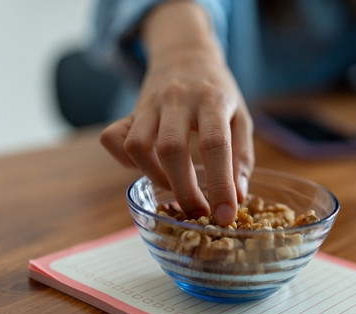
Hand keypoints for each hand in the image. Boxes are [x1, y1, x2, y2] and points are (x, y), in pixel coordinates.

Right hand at [100, 47, 253, 225]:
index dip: (220, 185)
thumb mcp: (240, 117)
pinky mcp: (130, 110)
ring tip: (175, 187)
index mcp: (212, 99)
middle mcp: (177, 99)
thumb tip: (238, 197)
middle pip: (171, 149)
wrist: (185, 54)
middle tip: (198, 213)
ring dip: (155, 177)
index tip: (225, 216)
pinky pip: (114, 138)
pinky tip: (148, 167)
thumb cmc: (217, 92)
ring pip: (137, 145)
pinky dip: (127, 162)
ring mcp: (149, 103)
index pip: (215, 145)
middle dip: (184, 191)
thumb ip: (241, 156)